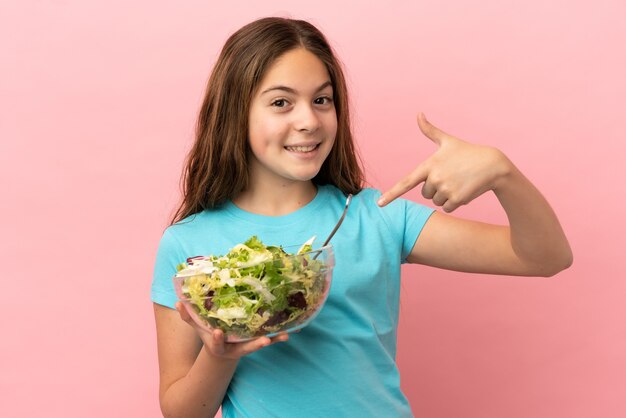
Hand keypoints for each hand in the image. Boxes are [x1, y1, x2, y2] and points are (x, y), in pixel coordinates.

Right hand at [176, 302, 288, 359]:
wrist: (222, 352)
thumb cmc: (210, 335)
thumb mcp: (198, 327)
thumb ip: (188, 316)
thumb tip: (178, 301)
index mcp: (219, 344)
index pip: (217, 342)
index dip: (218, 338)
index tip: (219, 333)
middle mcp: (235, 347)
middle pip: (246, 348)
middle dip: (255, 345)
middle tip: (264, 342)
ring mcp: (247, 345)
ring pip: (260, 344)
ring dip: (272, 340)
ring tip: (283, 336)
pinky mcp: (256, 341)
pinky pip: (269, 338)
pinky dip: (278, 335)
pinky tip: (289, 331)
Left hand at [378, 113, 511, 211]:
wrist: (492, 165)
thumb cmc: (467, 152)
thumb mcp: (447, 141)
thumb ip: (430, 130)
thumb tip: (419, 114)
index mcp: (429, 165)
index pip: (406, 182)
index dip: (391, 194)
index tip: (379, 204)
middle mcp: (435, 178)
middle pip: (425, 193)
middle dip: (436, 188)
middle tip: (451, 176)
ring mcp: (445, 189)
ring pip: (436, 202)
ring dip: (446, 196)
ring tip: (459, 181)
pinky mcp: (457, 199)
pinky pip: (447, 208)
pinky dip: (455, 202)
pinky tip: (464, 190)